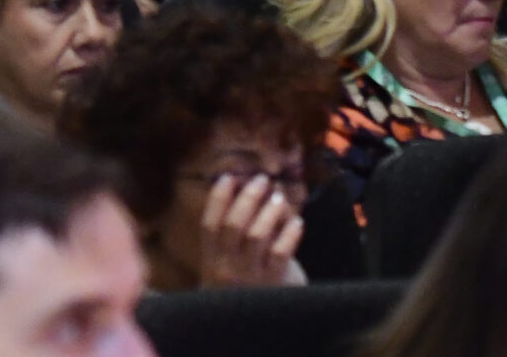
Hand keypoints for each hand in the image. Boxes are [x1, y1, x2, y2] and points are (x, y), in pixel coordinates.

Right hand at [195, 172, 304, 288]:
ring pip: (257, 235)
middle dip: (248, 197)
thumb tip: (244, 194)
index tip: (229, 177)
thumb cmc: (243, 291)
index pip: (209, 224)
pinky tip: (297, 223)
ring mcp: (250, 276)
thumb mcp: (227, 266)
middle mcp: (227, 268)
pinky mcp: (274, 283)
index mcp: (211, 261)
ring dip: (270, 211)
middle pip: (234, 224)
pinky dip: (289, 233)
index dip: (218, 198)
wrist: (256, 329)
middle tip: (261, 180)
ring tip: (279, 198)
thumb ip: (230, 239)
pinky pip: (281, 251)